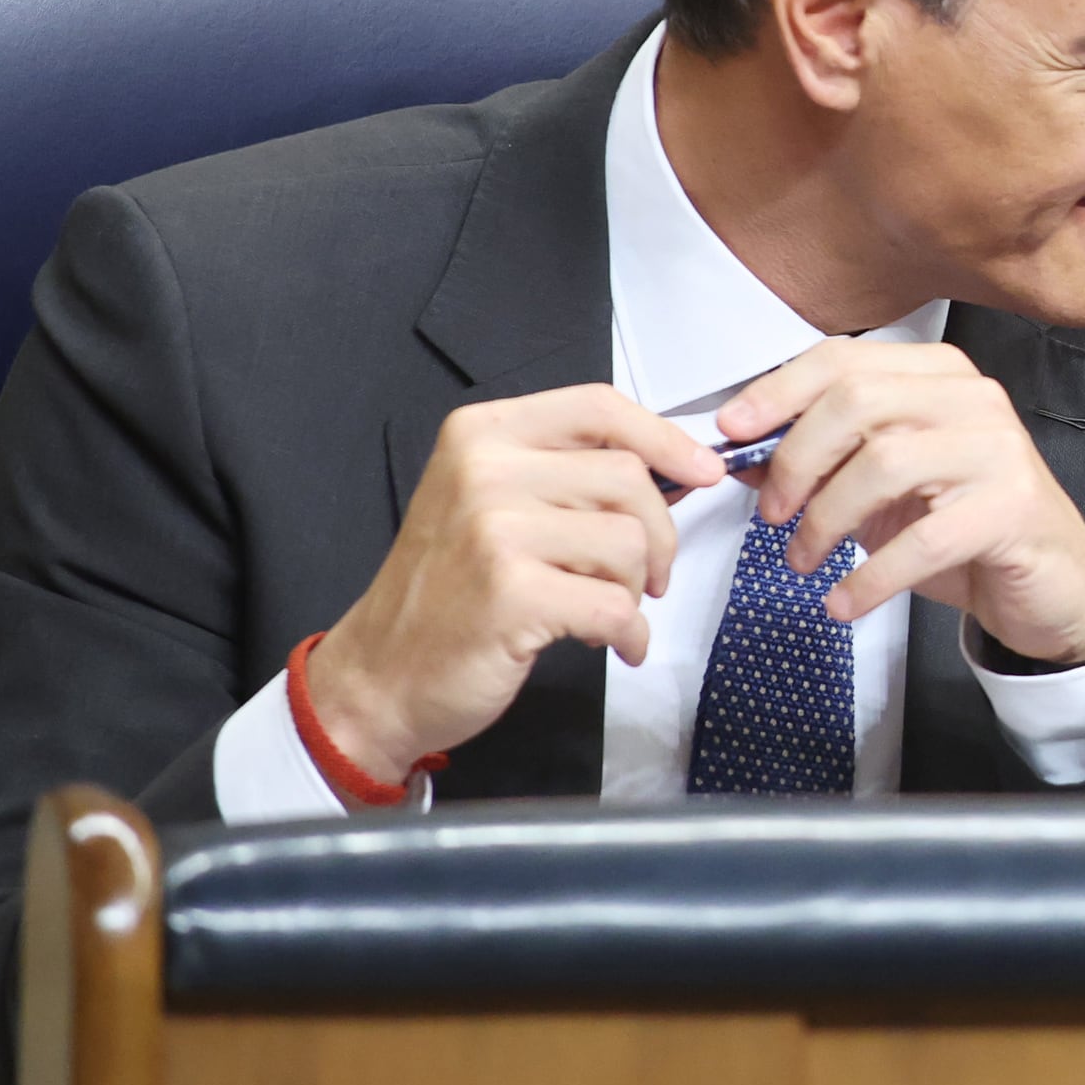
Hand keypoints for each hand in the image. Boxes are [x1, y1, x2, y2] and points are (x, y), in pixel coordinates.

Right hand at [312, 386, 722, 793]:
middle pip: (629, 478)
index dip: (665, 438)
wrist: (382, 676)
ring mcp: (495, 531)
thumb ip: (568, 473)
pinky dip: (628, 634)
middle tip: (643, 577)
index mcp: (481, 434)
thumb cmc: (450, 592)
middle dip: (656, 535)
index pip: (600, 408)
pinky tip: (609, 645)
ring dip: (635, 588)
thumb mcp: (492, 504)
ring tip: (600, 609)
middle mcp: (484, 470)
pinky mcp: (512, 594)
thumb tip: (679, 467)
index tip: (703, 472)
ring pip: (629, 541)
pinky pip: (617, 606)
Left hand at [719, 339, 1084, 667]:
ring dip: (826, 521)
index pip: (844, 360)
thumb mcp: (885, 489)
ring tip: (805, 561)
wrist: (1052, 583)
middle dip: (797, 462)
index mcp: (939, 376)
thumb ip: (825, 462)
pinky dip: (869, 577)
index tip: (734, 433)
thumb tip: (745, 454)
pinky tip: (845, 601)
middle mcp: (973, 399)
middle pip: (857, 403)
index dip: (779, 392)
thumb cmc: (965, 527)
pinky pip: (921, 540)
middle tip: (773, 515)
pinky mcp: (1011, 509)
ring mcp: (998, 450)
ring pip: (884, 464)